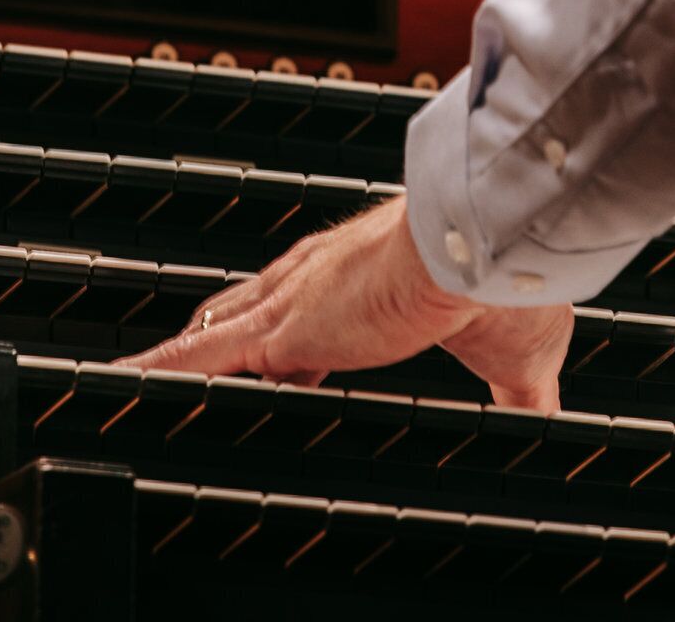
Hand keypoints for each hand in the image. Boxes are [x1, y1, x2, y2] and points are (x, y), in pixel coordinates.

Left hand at [116, 199, 576, 411]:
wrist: (491, 252)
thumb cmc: (510, 283)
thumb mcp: (520, 357)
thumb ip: (522, 393)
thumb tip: (546, 422)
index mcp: (376, 272)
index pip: (317, 298)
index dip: (297, 333)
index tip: (290, 358)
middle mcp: (324, 275)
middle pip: (254, 302)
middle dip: (230, 329)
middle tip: (205, 358)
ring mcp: (297, 299)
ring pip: (221, 324)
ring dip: (188, 348)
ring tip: (150, 373)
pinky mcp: (283, 326)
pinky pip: (203, 351)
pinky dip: (164, 366)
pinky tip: (128, 380)